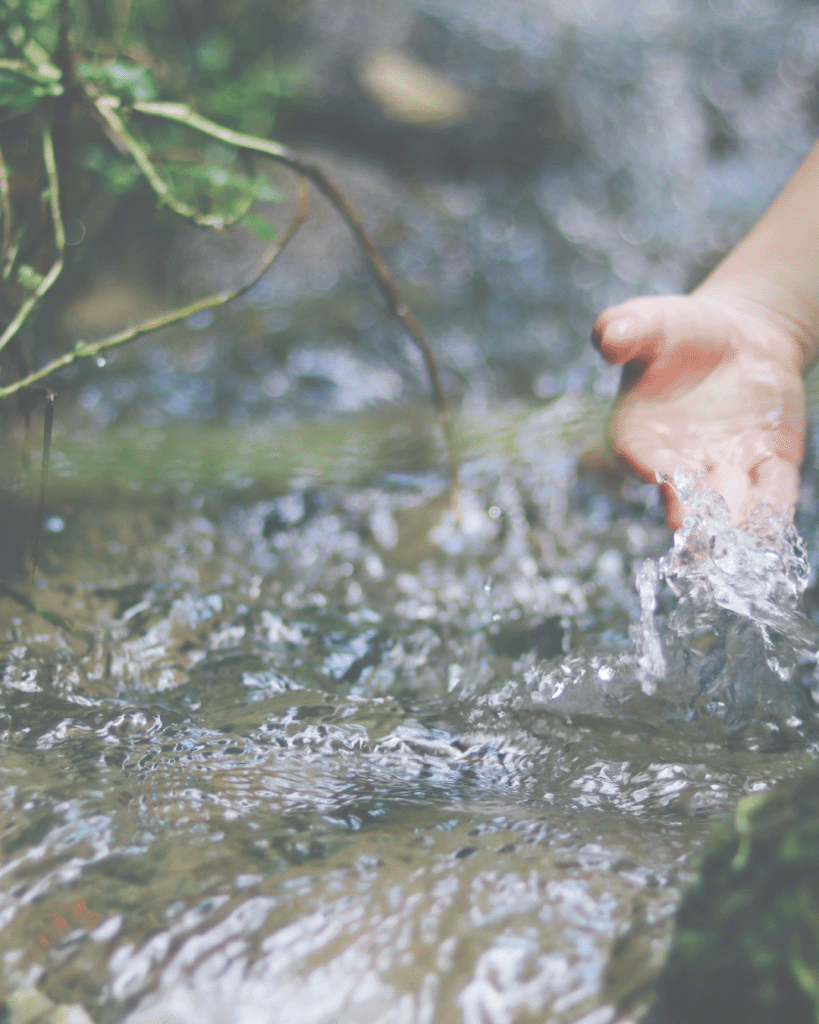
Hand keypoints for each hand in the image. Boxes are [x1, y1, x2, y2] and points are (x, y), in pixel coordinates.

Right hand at [592, 292, 805, 528]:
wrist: (736, 338)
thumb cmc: (678, 330)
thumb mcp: (649, 320)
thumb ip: (625, 328)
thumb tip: (608, 338)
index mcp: (638, 434)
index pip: (639, 456)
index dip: (650, 466)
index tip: (659, 476)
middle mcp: (678, 462)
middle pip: (685, 495)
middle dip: (695, 517)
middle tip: (701, 539)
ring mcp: (724, 469)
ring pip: (731, 503)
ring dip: (738, 526)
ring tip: (745, 548)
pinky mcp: (767, 464)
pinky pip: (772, 492)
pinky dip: (775, 511)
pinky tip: (777, 532)